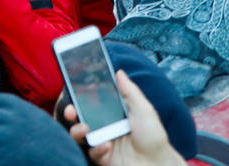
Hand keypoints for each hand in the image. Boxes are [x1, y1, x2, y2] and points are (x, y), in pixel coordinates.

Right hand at [65, 71, 185, 165]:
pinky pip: (91, 152)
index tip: (72, 90)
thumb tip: (119, 72)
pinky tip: (107, 146)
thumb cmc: (154, 137)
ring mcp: (101, 142)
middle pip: (80, 117)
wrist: (158, 164)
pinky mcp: (102, 157)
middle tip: (70, 111)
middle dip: (70, 112)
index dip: (80, 96)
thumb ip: (130, 91)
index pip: (91, 102)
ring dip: (77, 130)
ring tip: (85, 129)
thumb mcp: (144, 109)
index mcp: (112, 113)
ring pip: (79, 134)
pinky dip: (97, 149)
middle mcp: (104, 127)